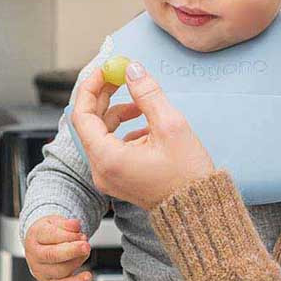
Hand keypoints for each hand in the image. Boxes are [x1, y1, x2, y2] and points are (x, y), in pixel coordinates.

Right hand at [24, 216, 90, 280]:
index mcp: (35, 236)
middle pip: (52, 255)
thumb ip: (66, 224)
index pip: (50, 235)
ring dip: (78, 260)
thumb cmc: (48, 232)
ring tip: (84, 251)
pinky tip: (87, 277)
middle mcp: (34, 255)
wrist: (39, 244)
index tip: (80, 233)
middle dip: (72, 251)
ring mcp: (40, 270)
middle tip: (85, 246)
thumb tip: (75, 225)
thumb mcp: (56, 221)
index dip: (68, 235)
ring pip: (61, 270)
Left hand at [71, 62, 214, 209]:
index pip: (82, 114)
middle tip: (120, 77)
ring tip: (143, 105)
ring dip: (118, 114)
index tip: (105, 70)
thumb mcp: (170, 126)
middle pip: (90, 123)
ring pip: (102, 134)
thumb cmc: (187, 176)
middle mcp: (102, 170)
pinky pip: (113, 147)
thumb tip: (132, 70)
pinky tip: (148, 127)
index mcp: (107, 159)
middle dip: (104, 97)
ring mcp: (109, 177)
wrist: (198, 211)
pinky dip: (126, 131)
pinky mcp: (120, 179)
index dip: (91, 88)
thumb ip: (147, 94)